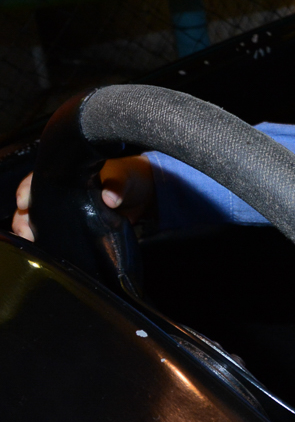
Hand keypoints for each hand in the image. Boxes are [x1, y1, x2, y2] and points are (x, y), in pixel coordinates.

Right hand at [11, 155, 154, 240]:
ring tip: (31, 239)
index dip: (27, 189)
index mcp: (67, 172)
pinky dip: (47, 240)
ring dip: (31, 229)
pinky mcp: (75, 226)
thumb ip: (118, 185)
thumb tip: (110, 198)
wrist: (143, 196)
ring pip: (39, 218)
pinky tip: (46, 249)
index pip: (38, 178)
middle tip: (25, 229)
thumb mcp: (125, 177)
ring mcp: (66, 208)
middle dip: (24, 215)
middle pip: (33, 202)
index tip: (24, 201)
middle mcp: (61, 190)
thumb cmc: (128, 178)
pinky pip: (56, 233)